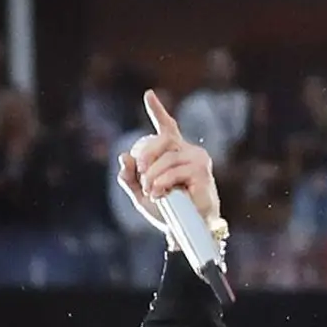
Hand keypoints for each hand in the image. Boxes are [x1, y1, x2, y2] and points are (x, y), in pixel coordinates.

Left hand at [117, 90, 222, 241]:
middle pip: (160, 140)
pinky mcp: (202, 172)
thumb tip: (124, 157)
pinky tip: (159, 193)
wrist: (186, 231)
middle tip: (142, 177)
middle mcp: (188, 151)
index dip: (157, 110)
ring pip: (165, 160)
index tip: (149, 95)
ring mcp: (197, 160)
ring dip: (152, 177)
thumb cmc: (168, 211)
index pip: (167, 127)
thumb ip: (130, 177)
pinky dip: (162, 183)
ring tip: (152, 192)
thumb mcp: (141, 193)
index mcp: (174, 152)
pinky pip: (174, 172)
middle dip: (145, 157)